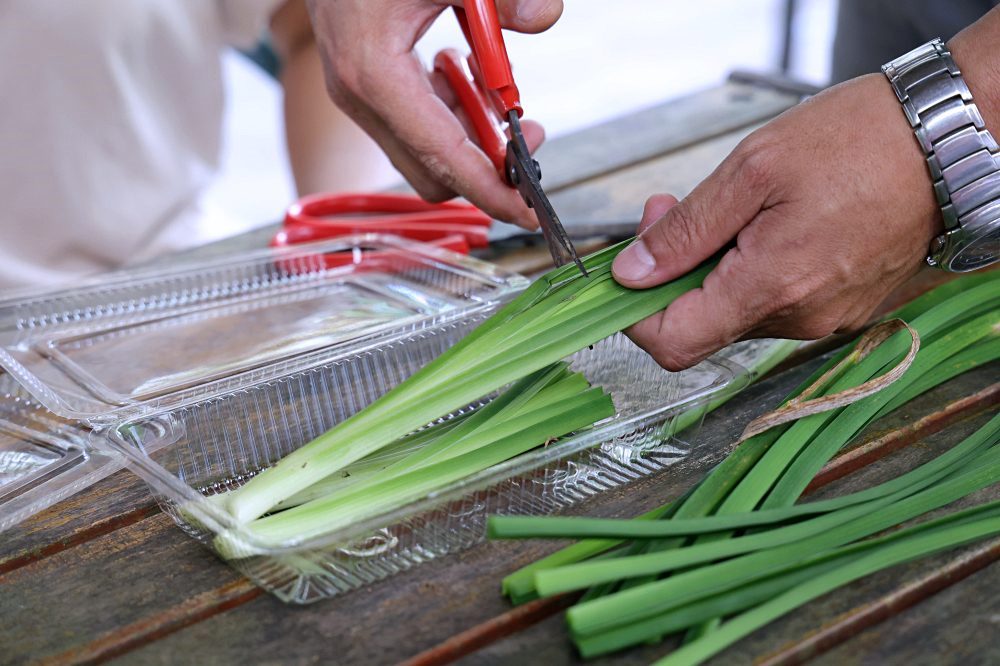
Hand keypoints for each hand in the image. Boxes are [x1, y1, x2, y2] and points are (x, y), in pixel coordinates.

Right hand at [305, 0, 563, 227]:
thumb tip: (545, 16)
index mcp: (374, 75)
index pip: (442, 159)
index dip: (490, 192)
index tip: (529, 210)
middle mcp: (360, 98)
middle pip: (433, 172)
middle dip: (487, 166)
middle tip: (529, 134)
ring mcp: (357, 98)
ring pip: (425, 153)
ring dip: (471, 136)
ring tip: (500, 94)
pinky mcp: (363, 89)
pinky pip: (415, 127)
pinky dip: (452, 116)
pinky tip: (469, 77)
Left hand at [611, 73, 942, 370]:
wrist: (946, 139)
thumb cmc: (857, 141)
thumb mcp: (753, 169)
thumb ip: (686, 231)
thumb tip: (632, 273)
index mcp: (772, 287)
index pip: (673, 344)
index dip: (635, 312)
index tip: (630, 264)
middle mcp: (799, 318)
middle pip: (701, 325)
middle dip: (672, 272)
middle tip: (670, 208)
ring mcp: (824, 318)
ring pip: (735, 313)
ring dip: (712, 268)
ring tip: (729, 208)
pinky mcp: (840, 308)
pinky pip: (773, 303)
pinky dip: (749, 271)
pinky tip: (763, 224)